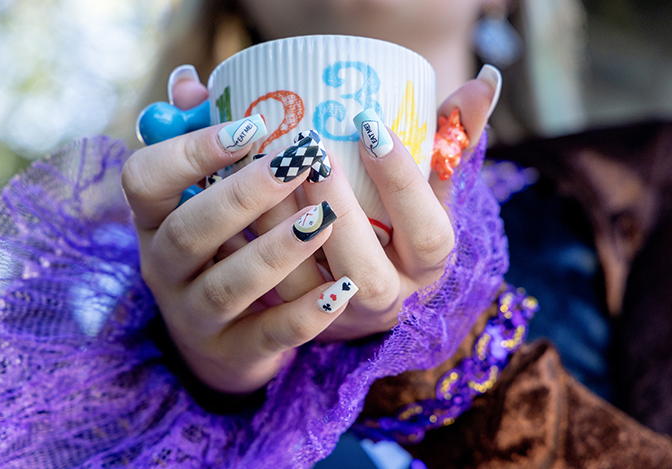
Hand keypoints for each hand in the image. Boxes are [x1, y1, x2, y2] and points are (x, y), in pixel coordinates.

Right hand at [122, 75, 355, 393]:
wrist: (221, 338)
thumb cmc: (220, 247)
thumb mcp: (203, 197)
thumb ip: (202, 140)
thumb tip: (190, 81)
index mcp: (155, 219)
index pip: (144, 179)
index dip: (189, 152)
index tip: (251, 127)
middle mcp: (164, 267)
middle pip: (189, 231)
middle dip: (243, 195)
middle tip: (298, 161)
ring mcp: (195, 315)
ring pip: (228, 285)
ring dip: (278, 250)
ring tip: (326, 219)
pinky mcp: (233, 352)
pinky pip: (268, 335)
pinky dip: (304, 314)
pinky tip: (343, 289)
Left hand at [255, 71, 500, 340]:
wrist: (370, 288)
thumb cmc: (404, 226)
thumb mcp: (433, 190)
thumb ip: (453, 139)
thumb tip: (484, 78)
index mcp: (429, 268)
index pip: (429, 234)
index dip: (402, 183)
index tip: (370, 126)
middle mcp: (388, 302)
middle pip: (366, 273)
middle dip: (336, 209)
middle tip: (309, 150)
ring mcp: (338, 319)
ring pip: (305, 289)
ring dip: (280, 227)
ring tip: (262, 169)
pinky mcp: (295, 322)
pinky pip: (266, 294)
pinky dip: (247, 246)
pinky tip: (233, 201)